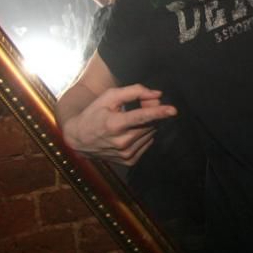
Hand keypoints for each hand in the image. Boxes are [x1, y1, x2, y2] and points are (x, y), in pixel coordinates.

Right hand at [61, 84, 176, 165]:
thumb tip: (157, 95)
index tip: (173, 110)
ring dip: (147, 125)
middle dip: (151, 113)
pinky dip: (144, 136)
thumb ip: (134, 92)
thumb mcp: (110, 97)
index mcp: (114, 124)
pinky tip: (130, 132)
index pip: (142, 117)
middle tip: (140, 107)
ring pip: (151, 133)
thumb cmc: (95, 113)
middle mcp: (121, 142)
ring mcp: (125, 154)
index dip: (159, 112)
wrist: (78, 138)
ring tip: (130, 121)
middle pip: (150, 124)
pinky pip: (147, 144)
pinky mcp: (129, 161)